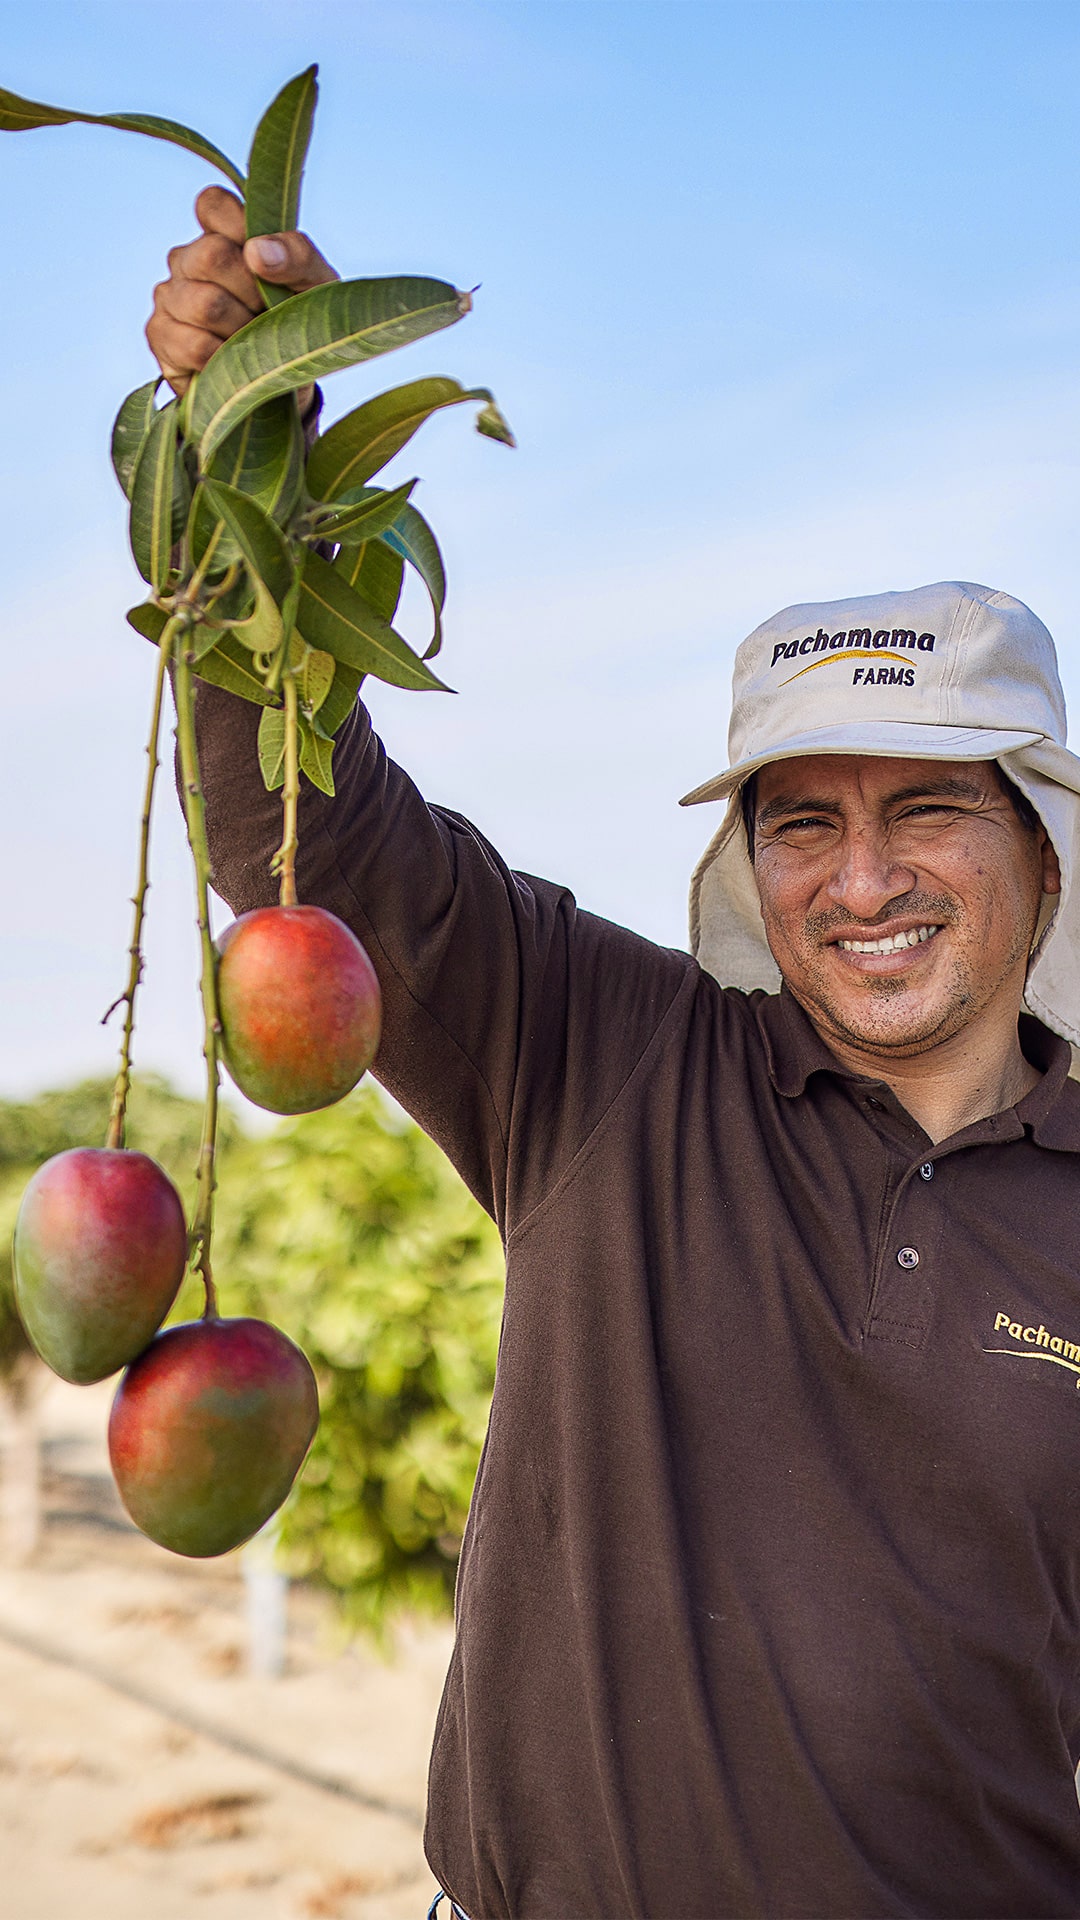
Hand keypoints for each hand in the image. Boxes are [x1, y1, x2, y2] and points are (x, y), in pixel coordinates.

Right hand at [146, 185, 337, 412]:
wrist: (286, 383)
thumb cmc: (302, 322)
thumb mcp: (318, 286)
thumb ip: (299, 257)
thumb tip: (257, 252)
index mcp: (225, 234)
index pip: (213, 204)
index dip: (238, 226)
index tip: (263, 260)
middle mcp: (189, 258)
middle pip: (211, 255)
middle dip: (252, 292)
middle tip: (268, 313)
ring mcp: (170, 295)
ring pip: (203, 304)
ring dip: (242, 331)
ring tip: (253, 341)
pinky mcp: (160, 335)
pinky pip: (194, 344)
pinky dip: (225, 360)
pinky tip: (232, 363)